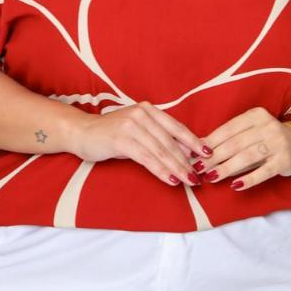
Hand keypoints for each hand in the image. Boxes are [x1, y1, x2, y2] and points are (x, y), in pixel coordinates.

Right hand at [72, 101, 212, 187]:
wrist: (82, 132)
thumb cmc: (111, 133)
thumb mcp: (137, 130)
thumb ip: (156, 137)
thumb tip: (183, 153)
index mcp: (149, 110)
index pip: (176, 127)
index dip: (193, 141)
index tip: (208, 154)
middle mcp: (142, 114)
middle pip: (170, 141)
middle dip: (187, 160)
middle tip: (199, 176)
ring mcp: (132, 125)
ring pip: (161, 151)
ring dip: (177, 168)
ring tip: (189, 180)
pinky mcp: (122, 139)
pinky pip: (147, 158)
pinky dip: (161, 170)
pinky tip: (171, 179)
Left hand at [190, 107, 290, 189]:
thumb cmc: (267, 137)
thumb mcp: (250, 130)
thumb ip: (229, 137)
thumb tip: (199, 146)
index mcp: (255, 115)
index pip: (228, 128)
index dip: (210, 141)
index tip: (194, 153)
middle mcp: (267, 126)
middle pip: (235, 143)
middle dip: (214, 157)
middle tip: (198, 168)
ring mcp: (277, 143)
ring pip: (247, 156)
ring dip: (226, 168)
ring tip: (211, 177)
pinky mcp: (284, 161)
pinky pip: (264, 171)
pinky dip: (248, 179)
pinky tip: (235, 185)